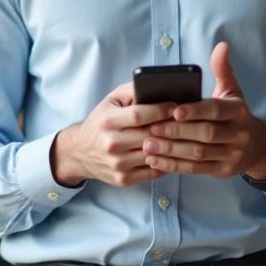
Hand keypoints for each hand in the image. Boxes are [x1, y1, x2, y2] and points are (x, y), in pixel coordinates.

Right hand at [51, 82, 174, 187]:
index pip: (139, 115)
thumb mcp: (111, 100)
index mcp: (107, 121)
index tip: (175, 107)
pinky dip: (166, 162)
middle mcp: (111, 144)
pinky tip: (172, 153)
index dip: (160, 110)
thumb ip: (132, 91)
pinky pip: (153, 171)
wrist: (80, 152)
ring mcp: (118, 164)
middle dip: (171, 127)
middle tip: (186, 121)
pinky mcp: (124, 179)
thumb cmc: (101, 122)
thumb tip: (156, 86)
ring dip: (172, 146)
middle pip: (150, 135)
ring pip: (154, 154)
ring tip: (183, 137)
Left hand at [142, 42, 265, 179]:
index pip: (215, 110)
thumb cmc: (234, 115)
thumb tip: (222, 45)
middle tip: (151, 128)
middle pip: (205, 134)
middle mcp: (239, 134)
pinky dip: (173, 165)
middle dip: (176, 131)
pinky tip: (154, 160)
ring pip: (198, 154)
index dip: (195, 110)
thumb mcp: (232, 91)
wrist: (256, 147)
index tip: (173, 110)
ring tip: (147, 145)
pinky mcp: (222, 171)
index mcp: (238, 111)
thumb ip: (222, 70)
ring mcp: (232, 154)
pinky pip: (195, 169)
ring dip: (171, 150)